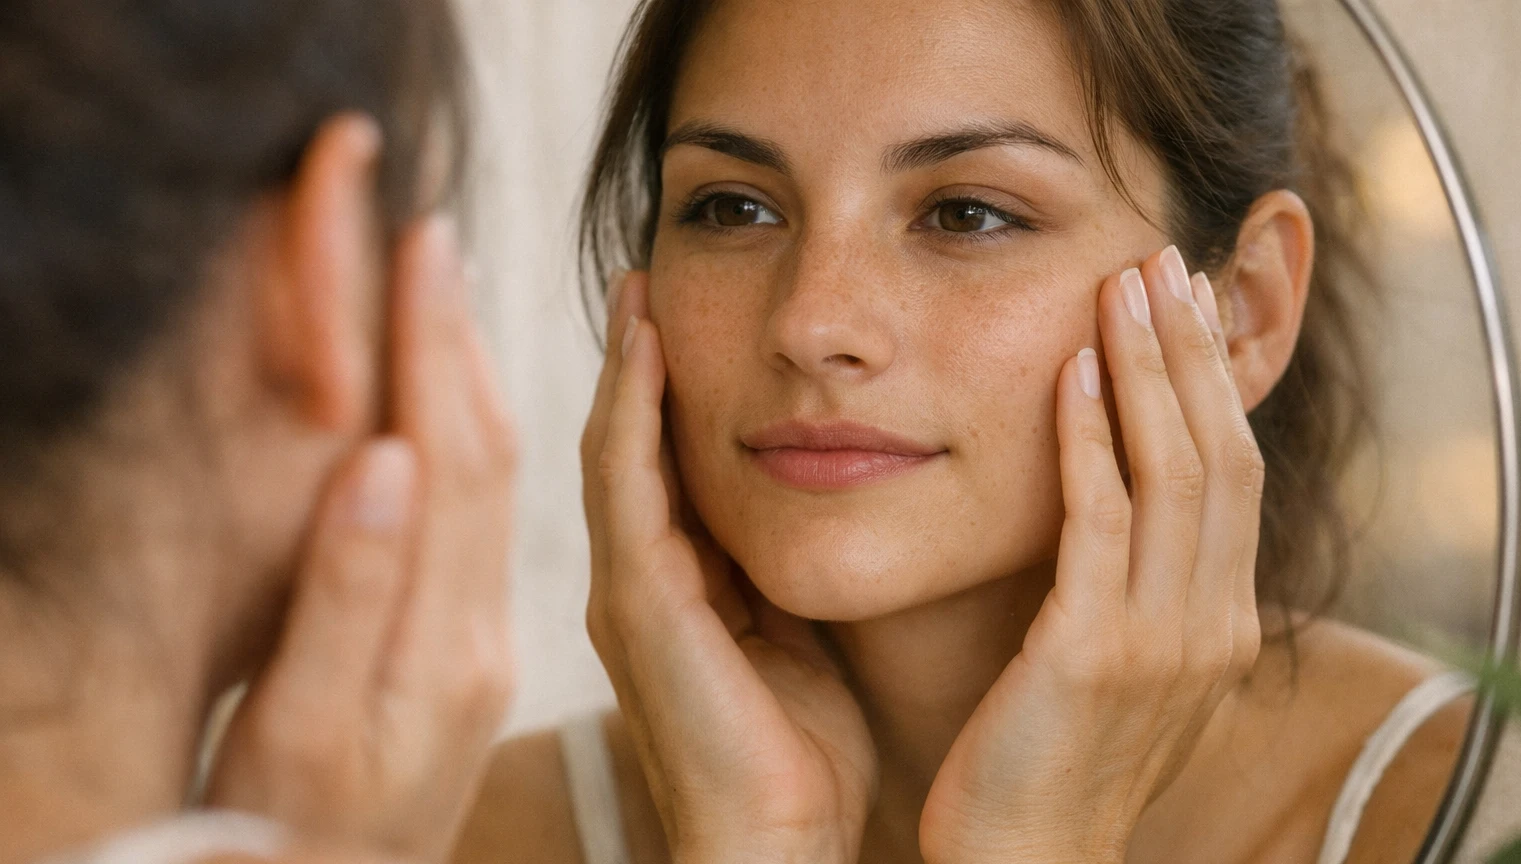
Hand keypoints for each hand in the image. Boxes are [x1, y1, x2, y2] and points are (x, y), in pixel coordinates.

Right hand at [207, 216, 518, 863]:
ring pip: (497, 485)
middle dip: (457, 340)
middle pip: (486, 455)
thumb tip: (382, 455)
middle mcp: (476, 632)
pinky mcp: (467, 658)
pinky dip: (478, 446)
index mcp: (440, 637)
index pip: (452, 457)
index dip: (430, 348)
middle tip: (437, 235)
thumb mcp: (306, 733)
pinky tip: (464, 411)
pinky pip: (491, 527)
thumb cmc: (309, 848)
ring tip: (458, 295)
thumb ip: (348, 595)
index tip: (421, 244)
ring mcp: (478, 644)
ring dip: (477, 379)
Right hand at [581, 273, 876, 863]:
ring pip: (613, 451)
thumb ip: (786, 568)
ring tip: (640, 285)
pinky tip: (647, 343)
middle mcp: (636, 580)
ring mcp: (627, 591)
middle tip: (646, 275)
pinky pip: (628, 486)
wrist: (780, 845)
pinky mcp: (636, 606)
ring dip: (625, 366)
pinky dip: (633, 410)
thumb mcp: (799, 633)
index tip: (680, 309)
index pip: (660, 464)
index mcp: (676, 587)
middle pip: (623, 445)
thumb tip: (828, 495)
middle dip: (632, 361)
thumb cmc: (803, 751)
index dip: (664, 387)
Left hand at [919, 247, 1263, 863]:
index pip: (1232, 474)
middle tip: (1165, 259)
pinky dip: (1093, 437)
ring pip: (1175, 472)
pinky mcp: (1095, 650)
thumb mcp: (1117, 664)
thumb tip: (1116, 505)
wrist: (1027, 861)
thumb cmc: (1051, 760)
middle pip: (1220, 454)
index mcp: (1219, 621)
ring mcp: (1162, 637)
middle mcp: (1209, 621)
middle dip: (1194, 351)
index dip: (1214, 383)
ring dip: (1153, 369)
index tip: (1186, 304)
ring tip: (1127, 283)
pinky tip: (1074, 371)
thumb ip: (1132, 586)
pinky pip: (1100, 520)